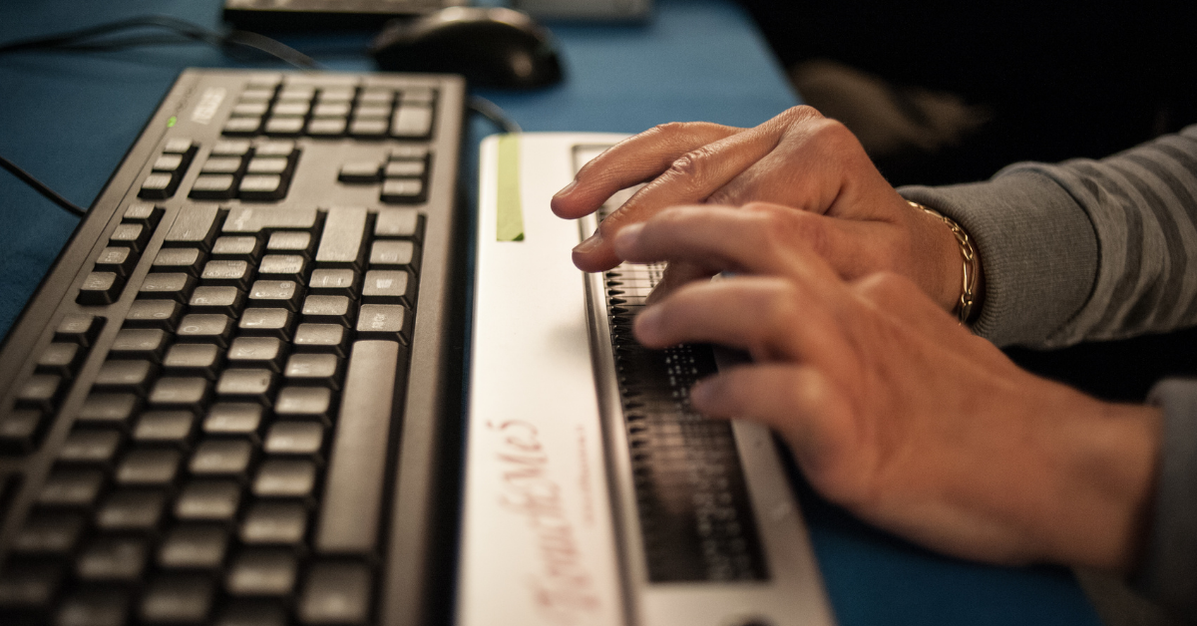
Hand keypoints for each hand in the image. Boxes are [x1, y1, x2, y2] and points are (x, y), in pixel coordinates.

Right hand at [551, 106, 967, 311]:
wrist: (912, 248)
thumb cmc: (893, 262)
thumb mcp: (864, 268)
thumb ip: (796, 262)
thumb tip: (722, 281)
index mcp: (822, 152)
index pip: (738, 210)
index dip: (692, 261)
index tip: (658, 306)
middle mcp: (790, 132)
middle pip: (697, 176)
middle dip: (638, 221)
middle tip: (594, 257)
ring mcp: (760, 134)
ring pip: (674, 150)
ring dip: (615, 181)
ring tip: (570, 209)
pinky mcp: (739, 146)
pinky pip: (675, 146)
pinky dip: (628, 166)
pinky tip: (591, 184)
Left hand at [615, 204, 1160, 571]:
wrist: (1055, 467)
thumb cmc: (975, 415)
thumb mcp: (904, 340)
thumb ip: (839, 319)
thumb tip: (761, 324)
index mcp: (867, 290)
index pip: (776, 229)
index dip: (707, 221)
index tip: (658, 232)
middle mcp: (860, 315)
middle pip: (768, 238)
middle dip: (686, 230)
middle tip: (627, 242)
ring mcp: (861, 371)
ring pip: (770, 304)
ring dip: (699, 305)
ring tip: (650, 323)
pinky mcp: (861, 436)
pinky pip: (790, 398)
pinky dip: (739, 394)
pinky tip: (707, 403)